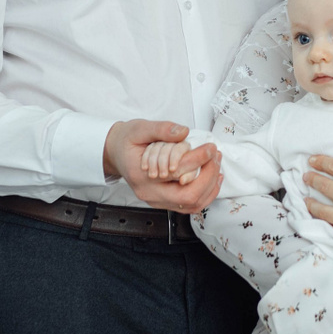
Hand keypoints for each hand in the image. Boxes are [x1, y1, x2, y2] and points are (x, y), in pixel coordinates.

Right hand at [105, 120, 221, 211]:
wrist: (116, 153)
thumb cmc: (127, 141)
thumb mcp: (139, 128)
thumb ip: (161, 129)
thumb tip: (183, 132)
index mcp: (141, 175)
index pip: (176, 172)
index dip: (198, 159)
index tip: (210, 147)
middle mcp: (149, 193)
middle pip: (187, 196)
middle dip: (208, 177)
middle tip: (216, 157)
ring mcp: (156, 201)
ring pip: (192, 205)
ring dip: (210, 187)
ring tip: (216, 165)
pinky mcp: (164, 201)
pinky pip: (189, 205)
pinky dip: (205, 193)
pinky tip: (212, 177)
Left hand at [308, 147, 332, 281]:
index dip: (320, 162)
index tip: (312, 160)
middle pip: (324, 186)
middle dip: (312, 179)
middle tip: (306, 176)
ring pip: (322, 210)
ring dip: (311, 202)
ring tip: (306, 199)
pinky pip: (332, 229)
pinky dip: (323, 222)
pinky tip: (319, 218)